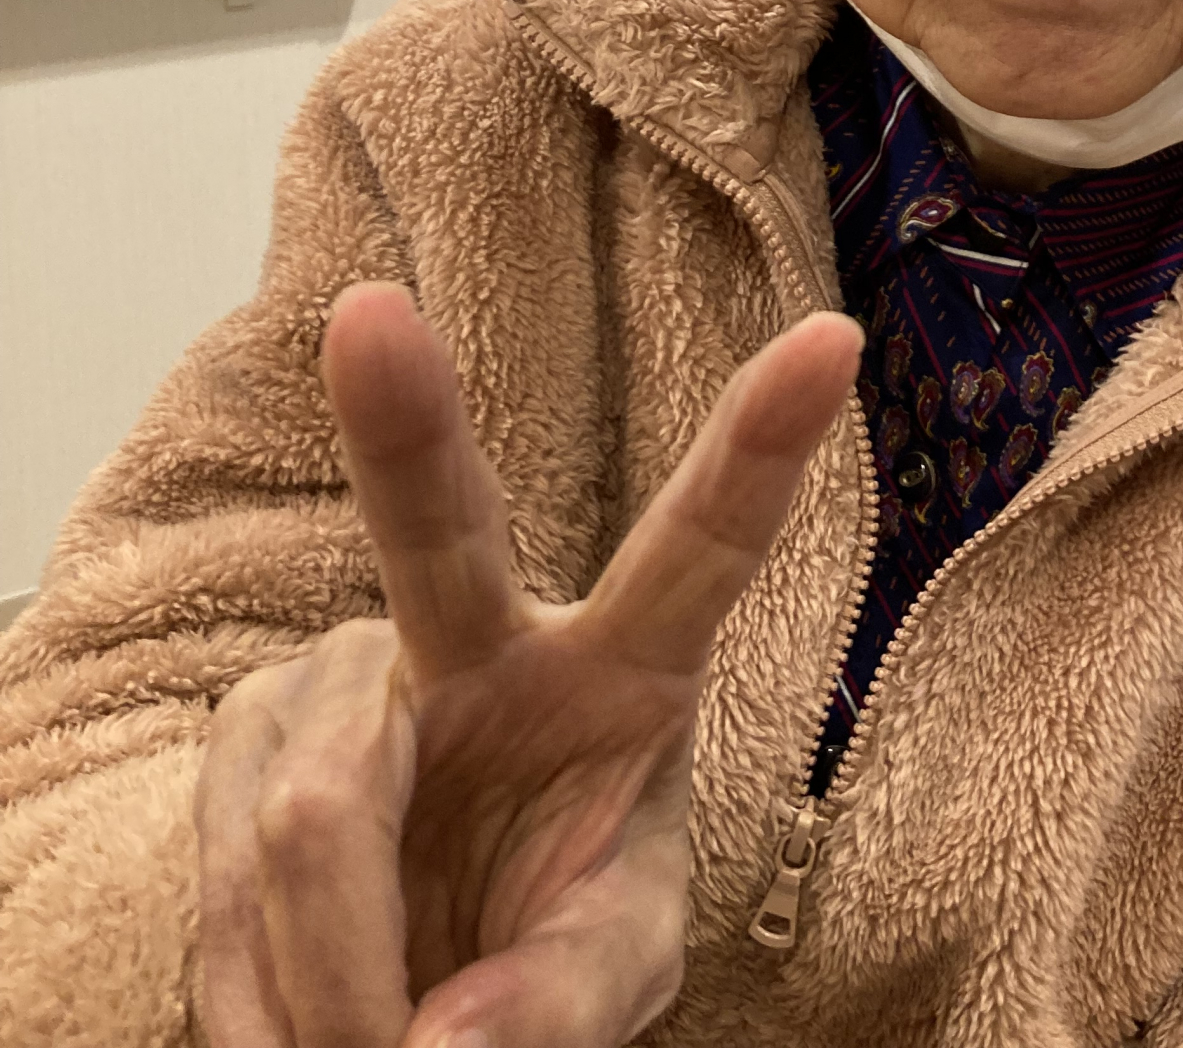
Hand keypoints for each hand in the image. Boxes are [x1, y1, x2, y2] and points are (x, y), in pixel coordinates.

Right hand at [195, 283, 860, 1047]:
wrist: (410, 984)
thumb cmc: (547, 939)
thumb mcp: (610, 966)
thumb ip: (559, 1001)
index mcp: (626, 666)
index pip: (705, 548)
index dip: (765, 445)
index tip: (835, 341)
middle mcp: (480, 634)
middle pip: (440, 528)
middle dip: (406, 420)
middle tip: (372, 317)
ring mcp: (346, 676)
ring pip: (320, 823)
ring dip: (345, 988)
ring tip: (378, 1043)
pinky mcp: (239, 738)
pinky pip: (237, 892)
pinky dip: (276, 1009)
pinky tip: (308, 1029)